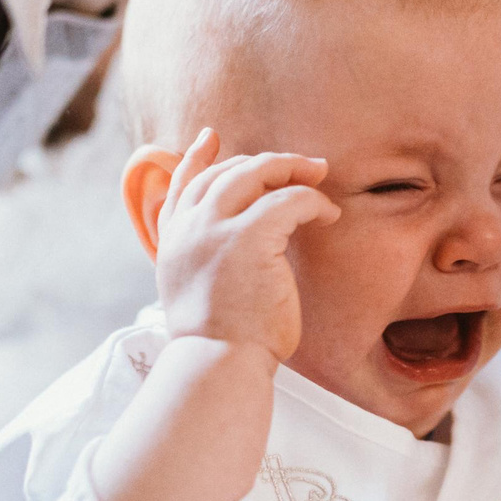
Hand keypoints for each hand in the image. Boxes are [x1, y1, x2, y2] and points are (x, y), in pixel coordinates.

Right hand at [152, 129, 337, 363]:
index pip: (181, 183)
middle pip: (227, 171)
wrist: (218, 363)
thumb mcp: (190, 292)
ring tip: (319, 174)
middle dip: (266, 162)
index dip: (198, 157)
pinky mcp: (250, 235)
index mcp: (172, 240)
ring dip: (292, 169)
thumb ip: (199, 260)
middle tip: (302, 164)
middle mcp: (189, 226)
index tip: (211, 137)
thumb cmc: (217, 342)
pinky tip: (328, 214)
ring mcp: (216, 227)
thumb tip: (225, 252)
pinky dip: (313, 200)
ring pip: (257, 173)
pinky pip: (290, 199)